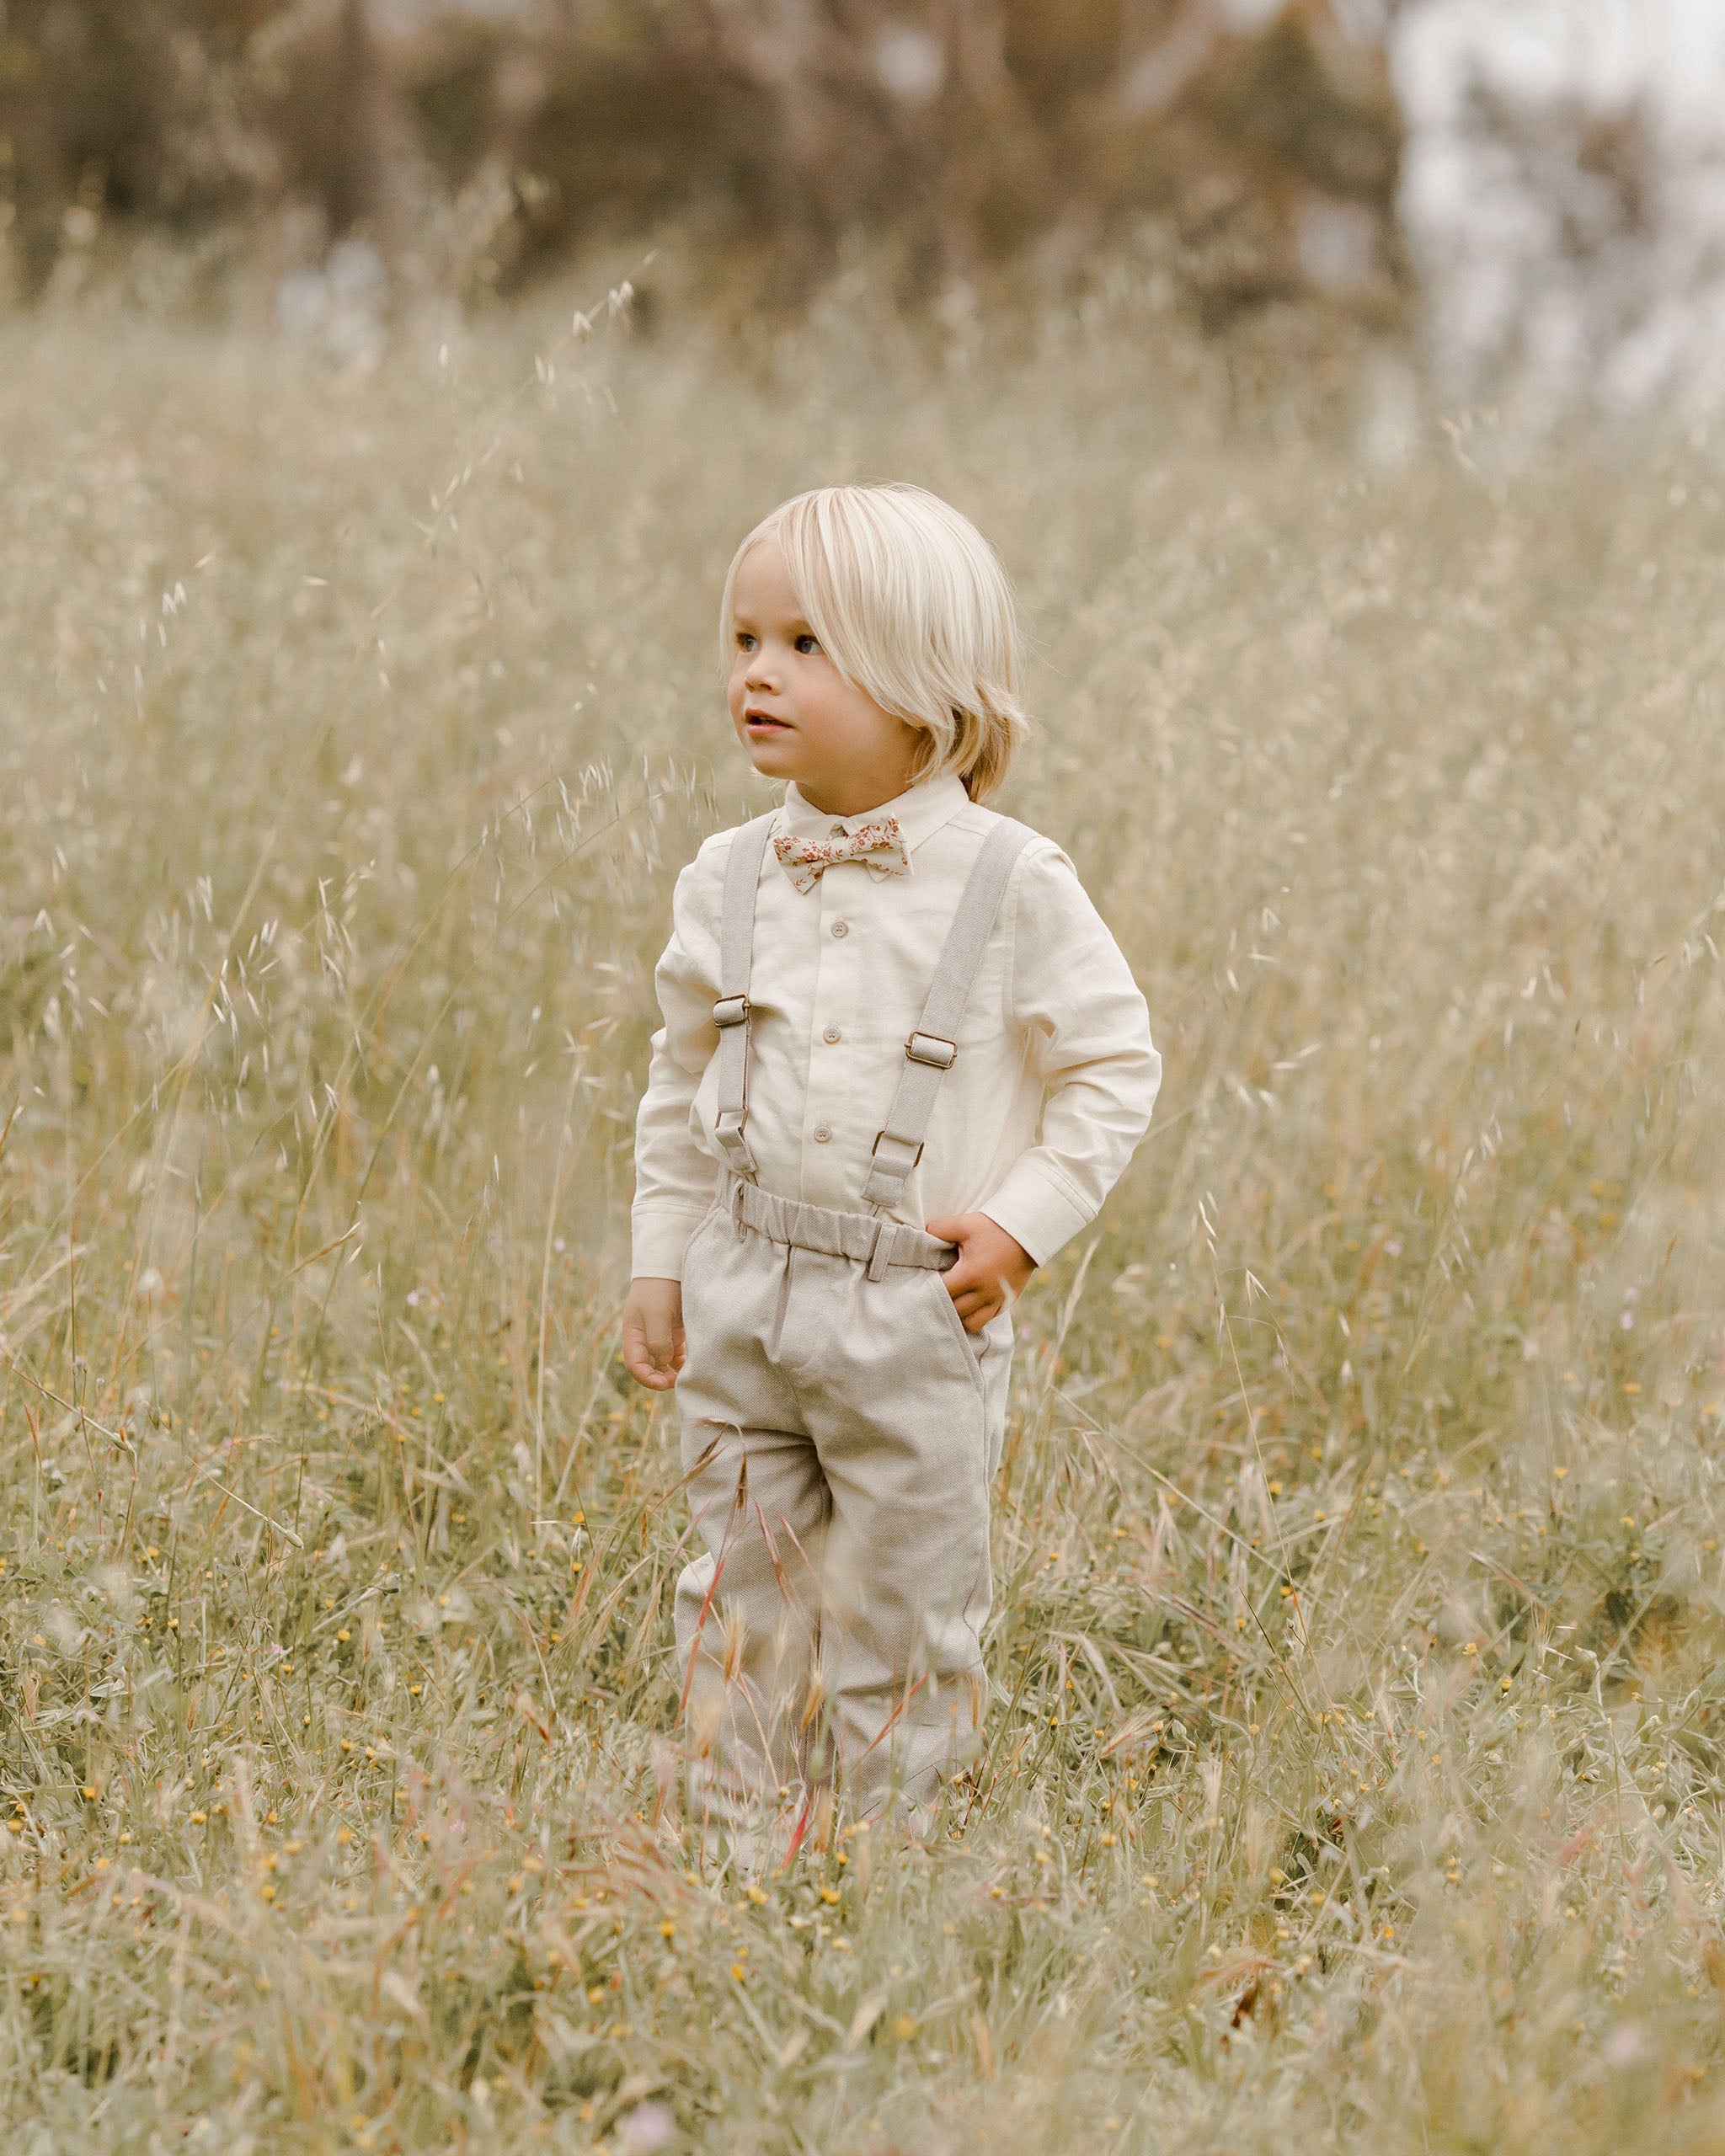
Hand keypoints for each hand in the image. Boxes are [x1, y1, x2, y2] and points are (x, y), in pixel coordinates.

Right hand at [622, 1277, 684, 1388]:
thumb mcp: (656, 1314)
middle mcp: (645, 1337)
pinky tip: (691, 1363)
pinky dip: (681, 1361)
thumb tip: (664, 1362)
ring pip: (664, 1361)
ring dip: (672, 1371)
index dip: (648, 1379)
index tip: (665, 1383)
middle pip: (649, 1366)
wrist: (670, 1264)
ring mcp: (659, 1333)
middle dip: (661, 1377)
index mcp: (633, 1335)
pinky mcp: (674, 1329)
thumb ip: (658, 1340)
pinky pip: (676, 1352)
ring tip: (687, 1374)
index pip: (635, 1366)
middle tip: (679, 1380)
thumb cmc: (659, 1287)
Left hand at [923, 1213, 1034, 1333]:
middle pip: (954, 1311)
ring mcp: (998, 1300)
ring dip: (961, 1314)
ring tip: (955, 1300)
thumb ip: (939, 1229)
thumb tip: (922, 1236)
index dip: (930, 1289)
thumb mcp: (965, 1224)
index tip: (926, 1282)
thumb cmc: (994, 1228)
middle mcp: (985, 1292)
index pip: (942, 1293)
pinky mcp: (1007, 1302)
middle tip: (937, 1292)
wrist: (1028, 1233)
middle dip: (943, 1303)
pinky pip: (988, 1319)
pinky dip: (977, 1315)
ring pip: (972, 1322)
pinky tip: (971, 1303)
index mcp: (971, 1274)